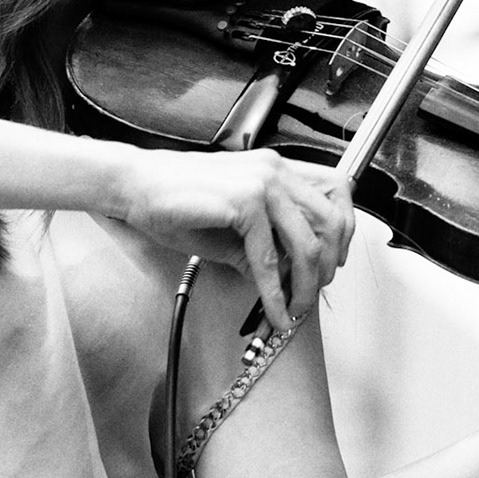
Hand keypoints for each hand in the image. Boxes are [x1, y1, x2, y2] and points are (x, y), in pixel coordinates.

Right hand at [115, 146, 354, 328]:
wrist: (136, 187)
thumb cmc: (177, 200)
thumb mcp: (233, 224)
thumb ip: (266, 243)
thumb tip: (290, 276)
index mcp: (277, 168)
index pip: (336, 192)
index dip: (343, 232)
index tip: (332, 263)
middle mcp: (275, 170)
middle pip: (331, 221)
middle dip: (328, 265)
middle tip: (313, 293)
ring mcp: (262, 183)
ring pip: (306, 243)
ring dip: (304, 285)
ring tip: (295, 309)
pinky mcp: (243, 202)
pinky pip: (268, 257)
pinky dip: (272, 291)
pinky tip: (271, 309)